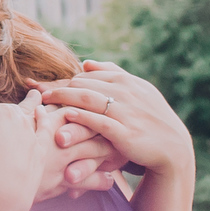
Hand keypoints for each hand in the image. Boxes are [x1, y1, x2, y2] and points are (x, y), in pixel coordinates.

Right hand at [0, 104, 121, 197]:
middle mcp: (42, 132)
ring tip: (115, 141)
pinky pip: (87, 177)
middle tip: (96, 108)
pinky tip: (111, 180)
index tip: (45, 95)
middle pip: (67, 117)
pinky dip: (99, 179)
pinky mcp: (62, 178)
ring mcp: (56, 155)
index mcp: (18, 117)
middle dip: (82, 112)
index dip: (39, 99)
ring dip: (101, 142)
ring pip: (85, 143)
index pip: (30, 105)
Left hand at [33, 61, 194, 176]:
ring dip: (64, 98)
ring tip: (44, 100)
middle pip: (84, 84)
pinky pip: (100, 121)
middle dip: (59, 88)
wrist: (173, 147)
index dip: (63, 80)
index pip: (88, 76)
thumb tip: (86, 62)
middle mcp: (126, 92)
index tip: (41, 85)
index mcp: (125, 81)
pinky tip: (66, 114)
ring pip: (89, 99)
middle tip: (36, 92)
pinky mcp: (126, 132)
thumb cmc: (151, 119)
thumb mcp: (136, 91)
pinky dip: (83, 116)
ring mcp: (126, 111)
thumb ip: (112, 75)